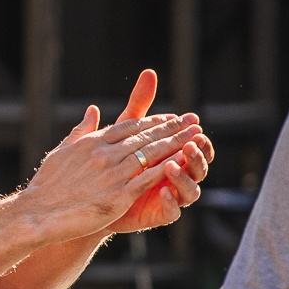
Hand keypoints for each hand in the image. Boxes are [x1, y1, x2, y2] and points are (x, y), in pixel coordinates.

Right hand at [18, 94, 204, 245]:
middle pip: (146, 136)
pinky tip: (182, 162)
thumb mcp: (62, 151)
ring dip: (177, 144)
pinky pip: (148, 179)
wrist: (38, 213)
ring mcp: (112, 174)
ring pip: (151, 154)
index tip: (171, 117)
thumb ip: (81, 130)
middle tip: (194, 120)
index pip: (130, 126)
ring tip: (196, 137)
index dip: (153, 121)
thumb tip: (92, 111)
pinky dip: (166, 169)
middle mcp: (104, 153)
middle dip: (173, 127)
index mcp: (93, 142)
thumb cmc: (46, 186)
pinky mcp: (118, 195)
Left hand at [105, 70, 211, 233]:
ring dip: (185, 175)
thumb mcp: (124, 129)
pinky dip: (170, 201)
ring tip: (172, 163)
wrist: (89, 197)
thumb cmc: (111, 160)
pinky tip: (162, 190)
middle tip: (191, 141)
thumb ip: (139, 104)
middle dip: (197, 153)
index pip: (192, 144)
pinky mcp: (157, 215)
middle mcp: (176, 176)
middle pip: (199, 166)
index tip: (193, 121)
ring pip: (191, 190)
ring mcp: (169, 196)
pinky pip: (172, 212)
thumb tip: (149, 73)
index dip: (194, 134)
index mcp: (172, 156)